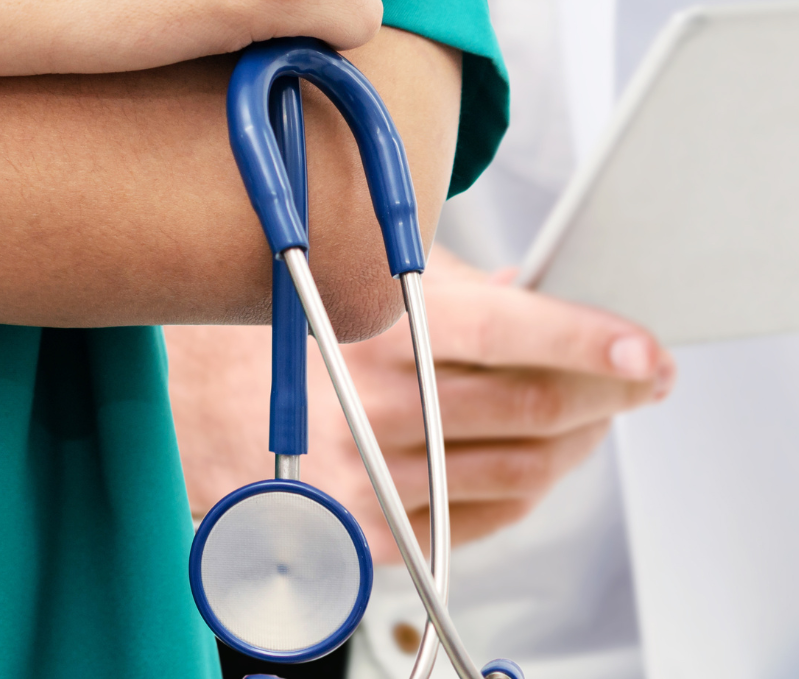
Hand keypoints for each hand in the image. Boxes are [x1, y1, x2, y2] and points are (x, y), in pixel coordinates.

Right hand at [168, 250, 675, 563]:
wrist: (152, 394)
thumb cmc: (249, 315)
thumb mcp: (343, 266)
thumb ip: (442, 281)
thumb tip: (525, 294)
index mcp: (371, 323)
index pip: (512, 333)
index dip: (593, 343)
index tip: (646, 351)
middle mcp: (367, 403)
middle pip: (528, 410)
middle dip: (606, 394)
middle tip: (640, 378)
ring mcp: (360, 477)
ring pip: (510, 473)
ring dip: (572, 445)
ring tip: (598, 417)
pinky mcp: (351, 533)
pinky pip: (466, 526)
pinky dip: (517, 498)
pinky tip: (534, 469)